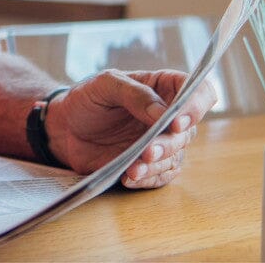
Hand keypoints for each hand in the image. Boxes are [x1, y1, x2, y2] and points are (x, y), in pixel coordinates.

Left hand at [46, 69, 216, 188]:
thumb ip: (134, 94)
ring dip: (157, 165)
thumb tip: (163, 113)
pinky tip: (129, 177)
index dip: (196, 106)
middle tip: (148, 151)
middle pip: (188, 131)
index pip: (199, 91)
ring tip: (134, 168)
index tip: (178, 121)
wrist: (65, 127)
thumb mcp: (105, 85)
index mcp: (163, 87)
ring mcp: (161, 142)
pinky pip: (160, 176)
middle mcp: (169, 116)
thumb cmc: (87, 98)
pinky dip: (147, 179)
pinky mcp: (151, 165)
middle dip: (169, 143)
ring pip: (176, 157)